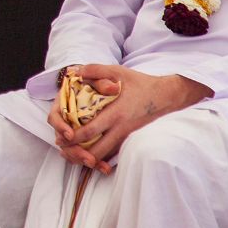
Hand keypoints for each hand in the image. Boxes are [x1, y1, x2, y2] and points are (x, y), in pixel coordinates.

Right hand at [47, 70, 116, 173]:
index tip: (70, 134)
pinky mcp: (85, 141)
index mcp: (63, 104)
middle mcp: (66, 120)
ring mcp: (74, 132)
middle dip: (74, 151)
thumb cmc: (98, 82)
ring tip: (95, 164)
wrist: (103, 88)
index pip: (54, 117)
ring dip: (82, 158)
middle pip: (62, 139)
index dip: (60, 127)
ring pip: (72, 150)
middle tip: (87, 158)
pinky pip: (84, 153)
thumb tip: (112, 87)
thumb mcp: (99, 77)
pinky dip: (93, 161)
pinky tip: (104, 167)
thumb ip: (102, 81)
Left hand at [56, 64, 212, 165]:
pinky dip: (101, 157)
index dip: (74, 137)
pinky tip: (90, 154)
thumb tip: (75, 72)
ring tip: (73, 154)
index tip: (61, 137)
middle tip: (63, 150)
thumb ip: (95, 70)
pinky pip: (113, 153)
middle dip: (78, 153)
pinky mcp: (130, 139)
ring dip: (88, 157)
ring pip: (105, 155)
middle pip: (96, 150)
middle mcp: (121, 128)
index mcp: (115, 113)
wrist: (166, 96)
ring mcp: (126, 136)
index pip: (91, 131)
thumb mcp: (118, 72)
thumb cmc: (141, 83)